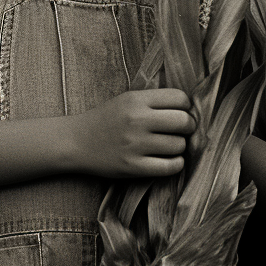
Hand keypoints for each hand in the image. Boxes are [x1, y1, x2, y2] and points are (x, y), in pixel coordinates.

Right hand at [70, 88, 194, 178]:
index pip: (180, 98)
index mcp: (136, 100)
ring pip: (179, 145)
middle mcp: (137, 120)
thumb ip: (155, 101)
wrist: (75, 142)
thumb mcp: (128, 99)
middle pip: (183, 122)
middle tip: (182, 130)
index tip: (181, 112)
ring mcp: (135, 145)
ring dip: (180, 146)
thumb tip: (190, 108)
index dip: (186, 106)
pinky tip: (170, 160)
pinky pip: (170, 167)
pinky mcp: (133, 167)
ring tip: (171, 145)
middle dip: (188, 126)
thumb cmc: (106, 119)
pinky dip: (176, 164)